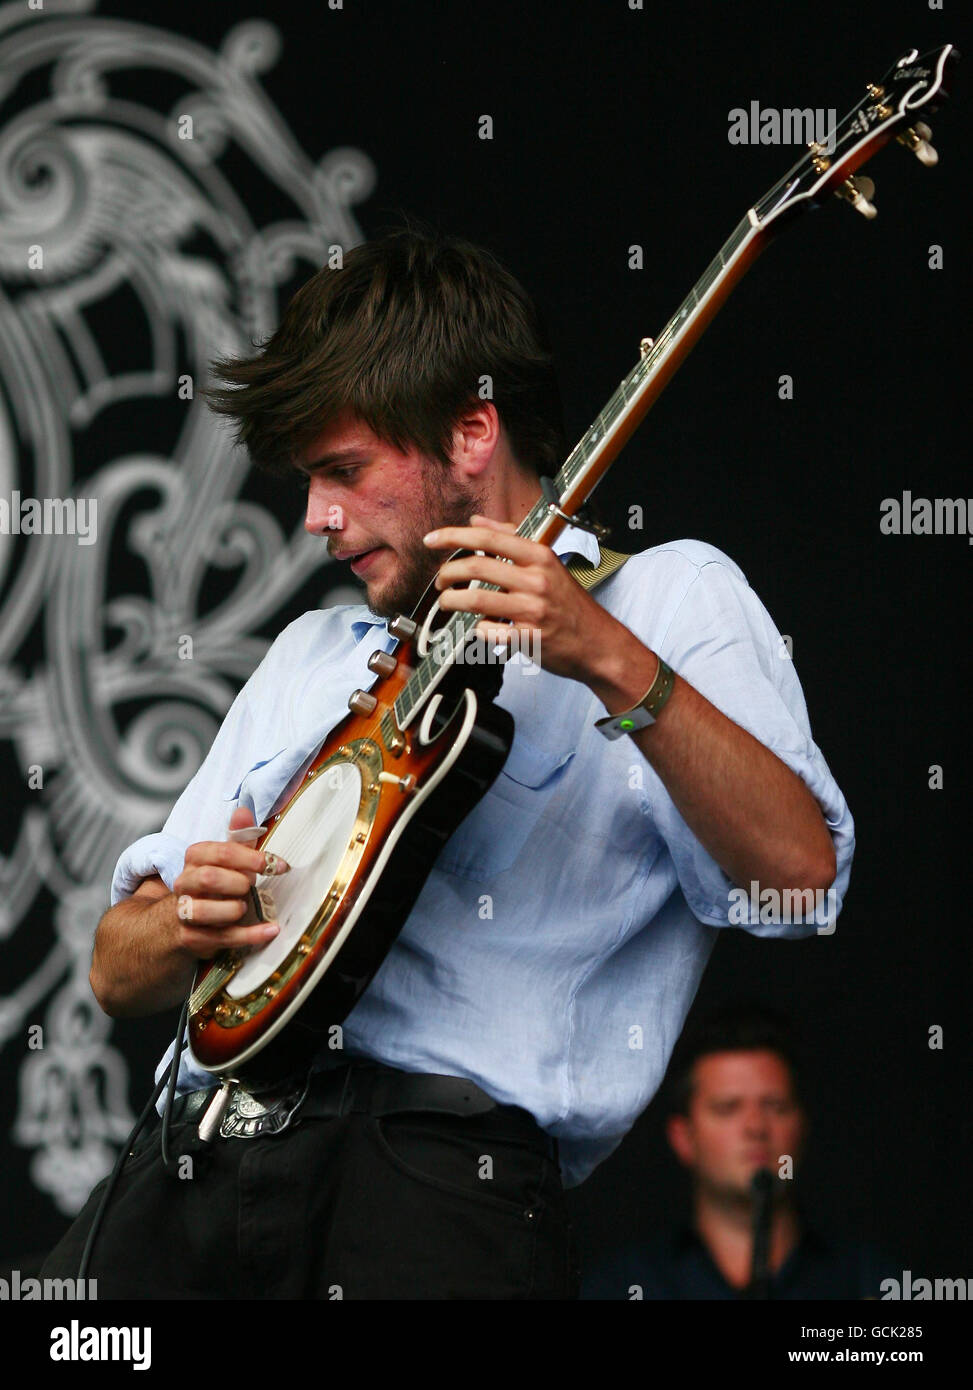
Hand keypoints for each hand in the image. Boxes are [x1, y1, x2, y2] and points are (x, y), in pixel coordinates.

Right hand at [171, 807, 287, 959]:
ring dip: (234, 909)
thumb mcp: (225, 858)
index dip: (252, 858)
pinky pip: (220, 938)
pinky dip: (250, 934)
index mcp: (194, 858)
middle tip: (251, 886)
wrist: (182, 919)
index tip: (277, 864)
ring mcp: (185, 911)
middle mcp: (184, 883)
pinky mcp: (191, 937)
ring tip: (246, 906)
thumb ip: (238, 838)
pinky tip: (270, 929)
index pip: (221, 852)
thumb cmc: (213, 884)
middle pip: (208, 879)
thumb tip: (244, 811)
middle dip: (238, 883)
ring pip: (204, 911)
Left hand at [423, 512, 627, 682]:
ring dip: (451, 601)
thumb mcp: (547, 563)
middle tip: (440, 581)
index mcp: (539, 556)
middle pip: (475, 568)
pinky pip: (488, 630)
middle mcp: (536, 580)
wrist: (598, 643)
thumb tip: (477, 522)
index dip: (453, 536)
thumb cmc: (570, 604)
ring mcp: (532, 609)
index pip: (487, 539)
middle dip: (447, 574)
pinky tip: (479, 627)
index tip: (431, 540)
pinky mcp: (528, 637)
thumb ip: (511, 540)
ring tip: (448, 603)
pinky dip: (476, 628)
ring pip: (475, 601)